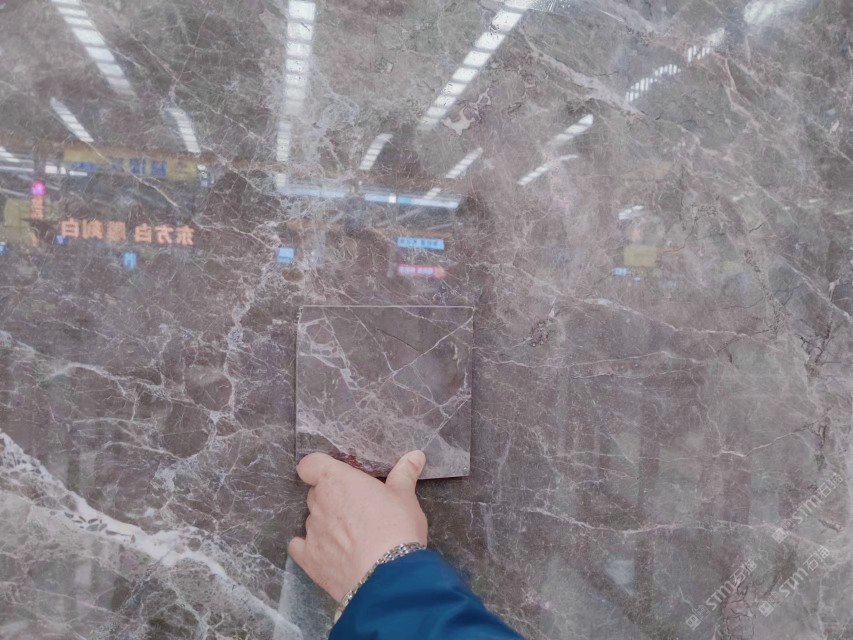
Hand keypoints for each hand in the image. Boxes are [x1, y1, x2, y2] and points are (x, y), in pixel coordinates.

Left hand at [288, 450, 428, 601]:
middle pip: (315, 493)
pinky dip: (308, 546)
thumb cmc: (396, 527)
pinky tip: (325, 551)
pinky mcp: (309, 560)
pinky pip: (299, 547)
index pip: (310, 465)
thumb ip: (405, 473)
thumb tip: (415, 456)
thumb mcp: (405, 497)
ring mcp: (311, 532)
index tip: (331, 474)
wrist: (388, 576)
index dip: (317, 468)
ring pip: (313, 520)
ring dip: (326, 523)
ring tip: (351, 536)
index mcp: (336, 481)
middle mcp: (319, 503)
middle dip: (331, 497)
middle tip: (355, 507)